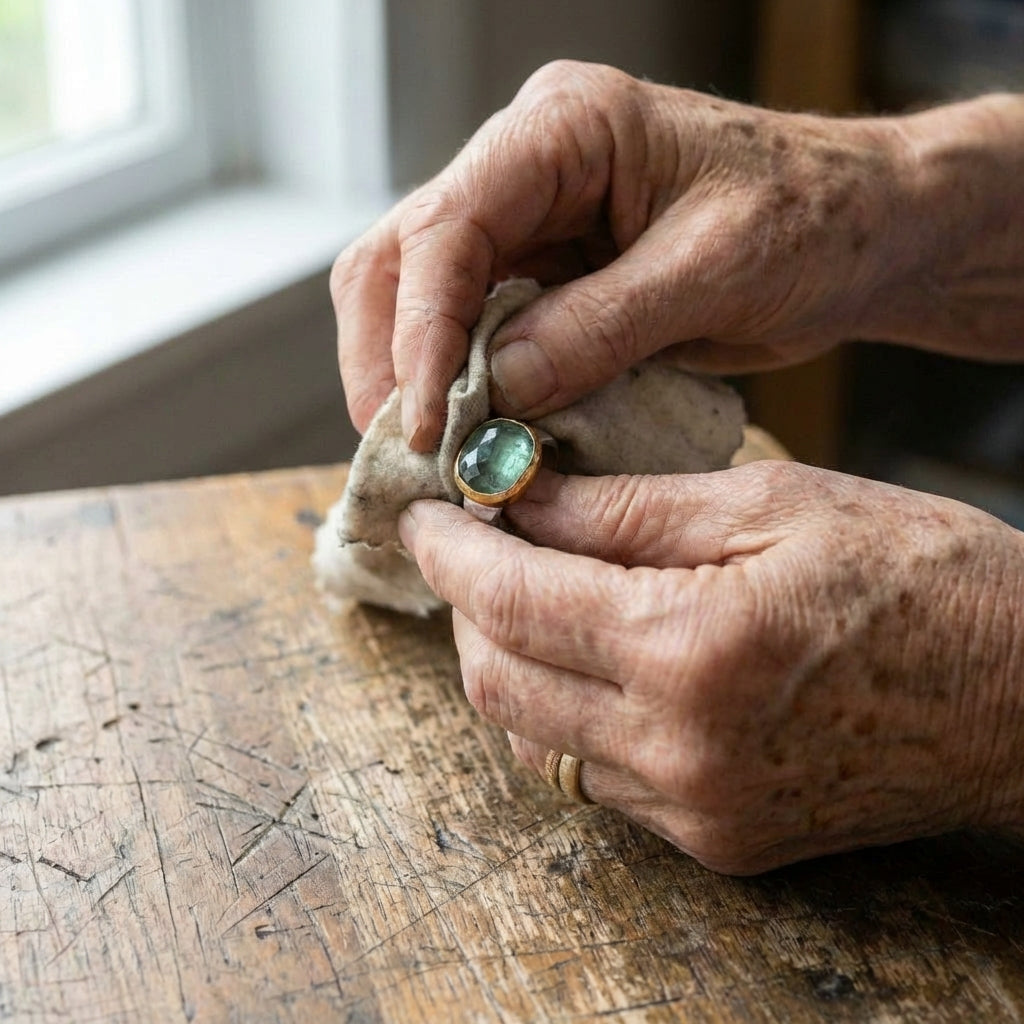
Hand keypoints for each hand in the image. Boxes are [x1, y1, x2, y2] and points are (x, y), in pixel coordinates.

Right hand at [332, 60, 916, 449]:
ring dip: (414, 378)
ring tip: (430, 454)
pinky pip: (475, 331)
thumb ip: (599, 327)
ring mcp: (530, 222)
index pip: (447, 227)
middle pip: (401, 257)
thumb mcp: (713, 271)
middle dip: (390, 358)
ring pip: (421, 297)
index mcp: (564, 129)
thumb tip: (497, 392)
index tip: (424, 423)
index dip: (421, 331)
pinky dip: (461, 387)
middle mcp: (526, 167)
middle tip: (405, 450)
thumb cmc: (813, 220)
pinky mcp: (546, 276)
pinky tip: (472, 434)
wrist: (860, 232)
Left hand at [398, 463, 1023, 873]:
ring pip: (532, 736)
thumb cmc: (919, 577)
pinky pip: (591, 777)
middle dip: (466, 605)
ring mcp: (694, 810)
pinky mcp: (714, 839)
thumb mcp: (772, 504)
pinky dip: (563, 712)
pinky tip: (588, 658)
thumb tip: (523, 497)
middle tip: (474, 544)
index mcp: (691, 649)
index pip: (511, 601)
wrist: (1023, 699)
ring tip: (526, 593)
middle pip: (498, 680)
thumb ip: (628, 507)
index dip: (451, 551)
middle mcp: (678, 750)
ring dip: (507, 660)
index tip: (425, 513)